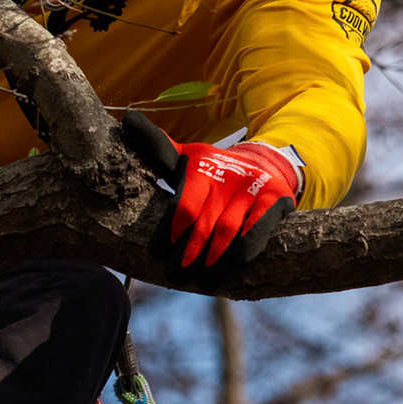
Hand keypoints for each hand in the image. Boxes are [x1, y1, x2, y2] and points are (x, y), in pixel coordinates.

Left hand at [168, 141, 297, 269]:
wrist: (262, 162)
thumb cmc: (214, 171)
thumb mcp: (187, 157)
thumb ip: (158, 147)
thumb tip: (127, 121)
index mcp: (200, 169)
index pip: (182, 206)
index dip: (169, 233)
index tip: (158, 254)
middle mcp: (226, 178)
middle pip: (203, 224)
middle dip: (188, 253)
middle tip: (176, 275)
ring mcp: (252, 189)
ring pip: (228, 231)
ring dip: (214, 260)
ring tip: (203, 282)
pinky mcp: (275, 199)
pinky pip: (258, 229)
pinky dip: (245, 248)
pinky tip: (235, 263)